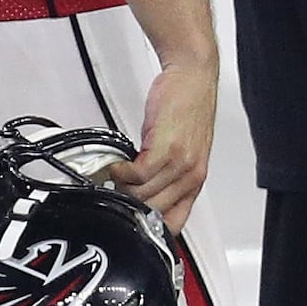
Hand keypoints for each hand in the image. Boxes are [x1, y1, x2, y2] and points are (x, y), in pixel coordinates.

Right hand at [108, 54, 217, 230]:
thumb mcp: (183, 149)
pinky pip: (137, 175)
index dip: (150, 228)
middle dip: (128, 206)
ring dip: (120, 188)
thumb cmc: (187, 107)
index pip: (174, 223)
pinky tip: (115, 164)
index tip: (130, 222)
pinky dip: (120, 173)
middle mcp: (190, 176)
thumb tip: (140, 191)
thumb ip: (167, 174)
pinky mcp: (166, 148)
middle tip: (113, 194)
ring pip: (142, 195)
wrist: (192, 77)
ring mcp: (180, 164)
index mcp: (195, 181)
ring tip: (112, 177)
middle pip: (152, 211)